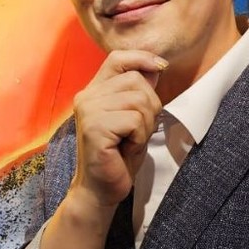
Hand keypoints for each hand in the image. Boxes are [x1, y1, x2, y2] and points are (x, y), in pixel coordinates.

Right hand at [72, 49, 165, 207]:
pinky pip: (134, 120)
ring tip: (131, 140)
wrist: (101, 189)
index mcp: (93, 91)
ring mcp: (88, 111)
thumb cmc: (119, 155)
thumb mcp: (134, 118)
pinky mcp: (94, 127)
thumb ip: (140, 92)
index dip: (142, 58)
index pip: (117, 58)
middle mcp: (87, 97)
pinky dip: (139, 137)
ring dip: (145, 124)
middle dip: (150, 106)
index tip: (161, 68)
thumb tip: (156, 66)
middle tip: (138, 130)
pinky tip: (126, 148)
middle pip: (136, 80)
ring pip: (138, 100)